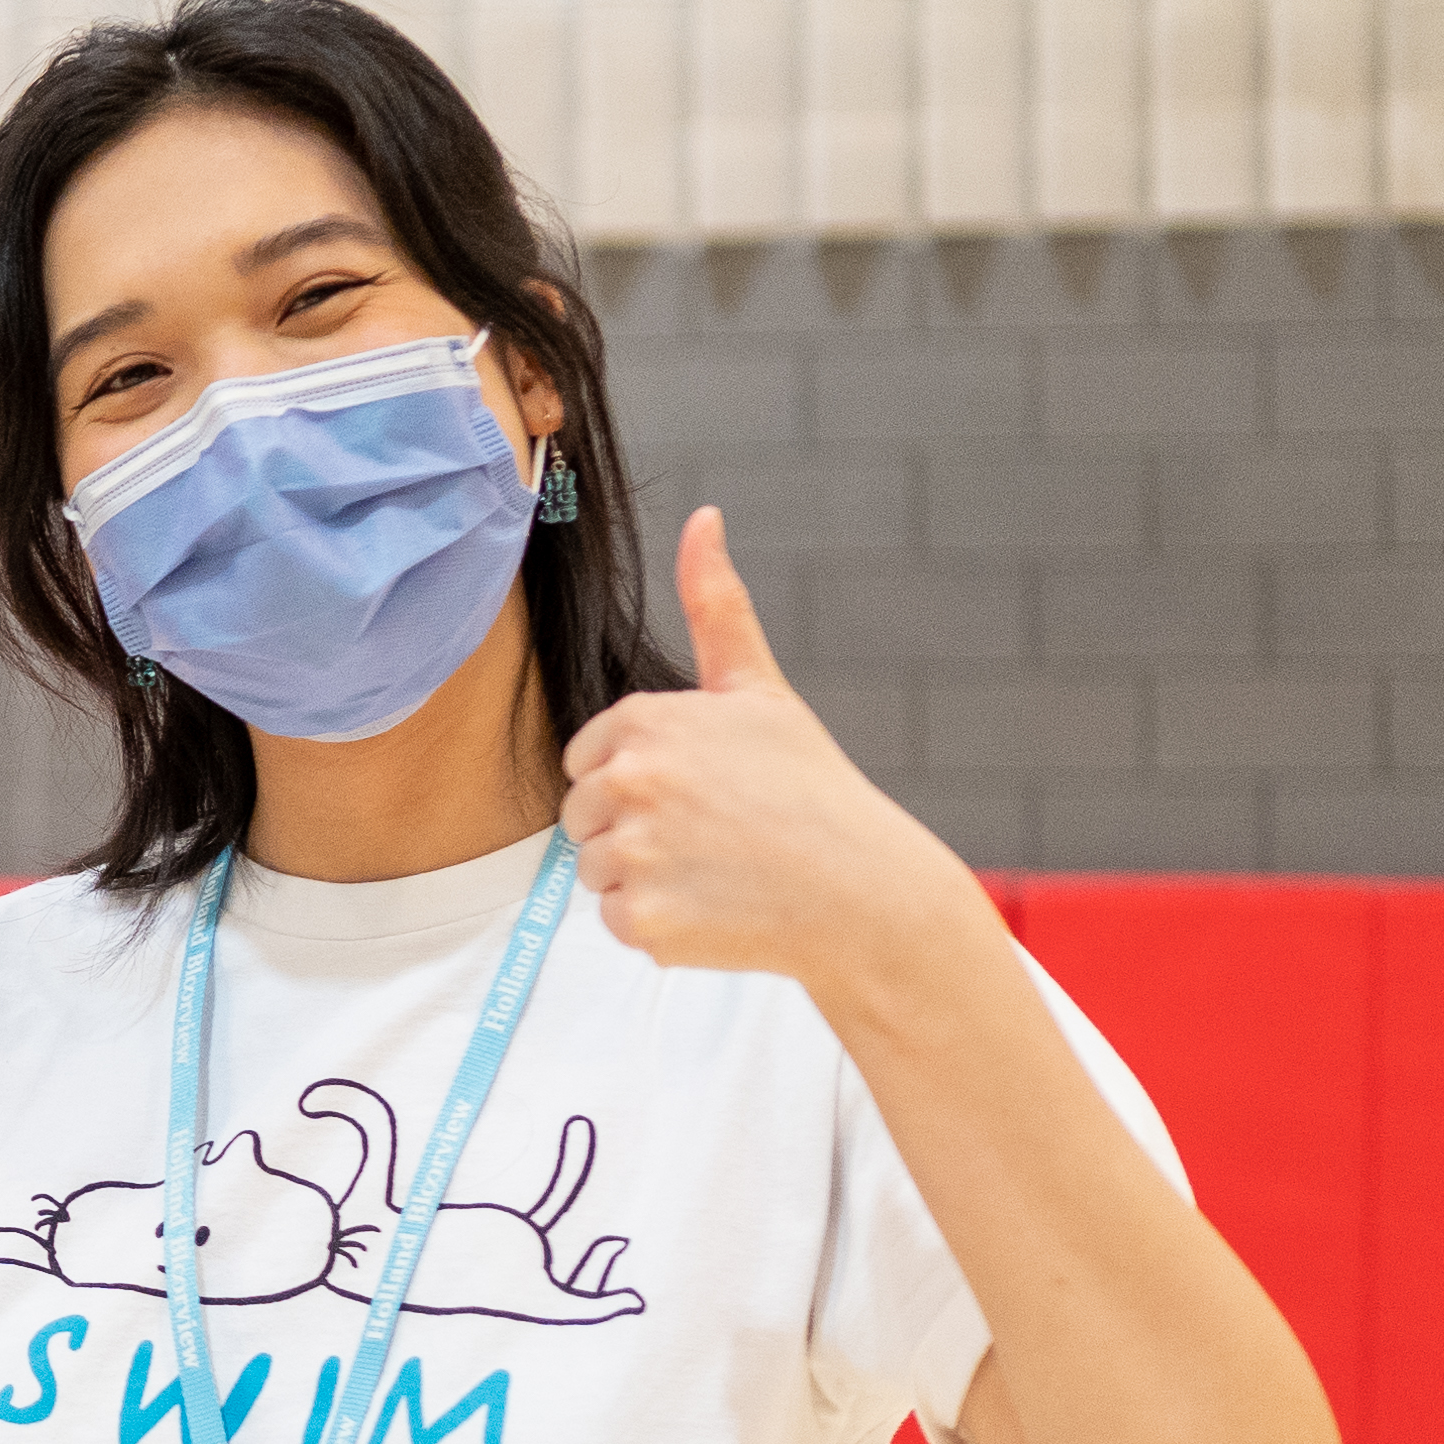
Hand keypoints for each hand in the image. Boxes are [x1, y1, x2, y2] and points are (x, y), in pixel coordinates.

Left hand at [558, 513, 999, 1010]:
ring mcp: (635, 853)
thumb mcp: (760, 689)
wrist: (862, 891)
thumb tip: (703, 517)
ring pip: (596, 872)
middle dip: (633, 828)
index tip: (697, 789)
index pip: (584, 760)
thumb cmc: (808, 788)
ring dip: (645, 879)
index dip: (636, 778)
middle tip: (712, 833)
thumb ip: (716, 606)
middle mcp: (630, 782)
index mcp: (644, 722)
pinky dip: (660, 926)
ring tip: (717, 869)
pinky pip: (618, 923)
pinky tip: (716, 908)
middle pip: (580, 817)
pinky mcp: (644, 920)